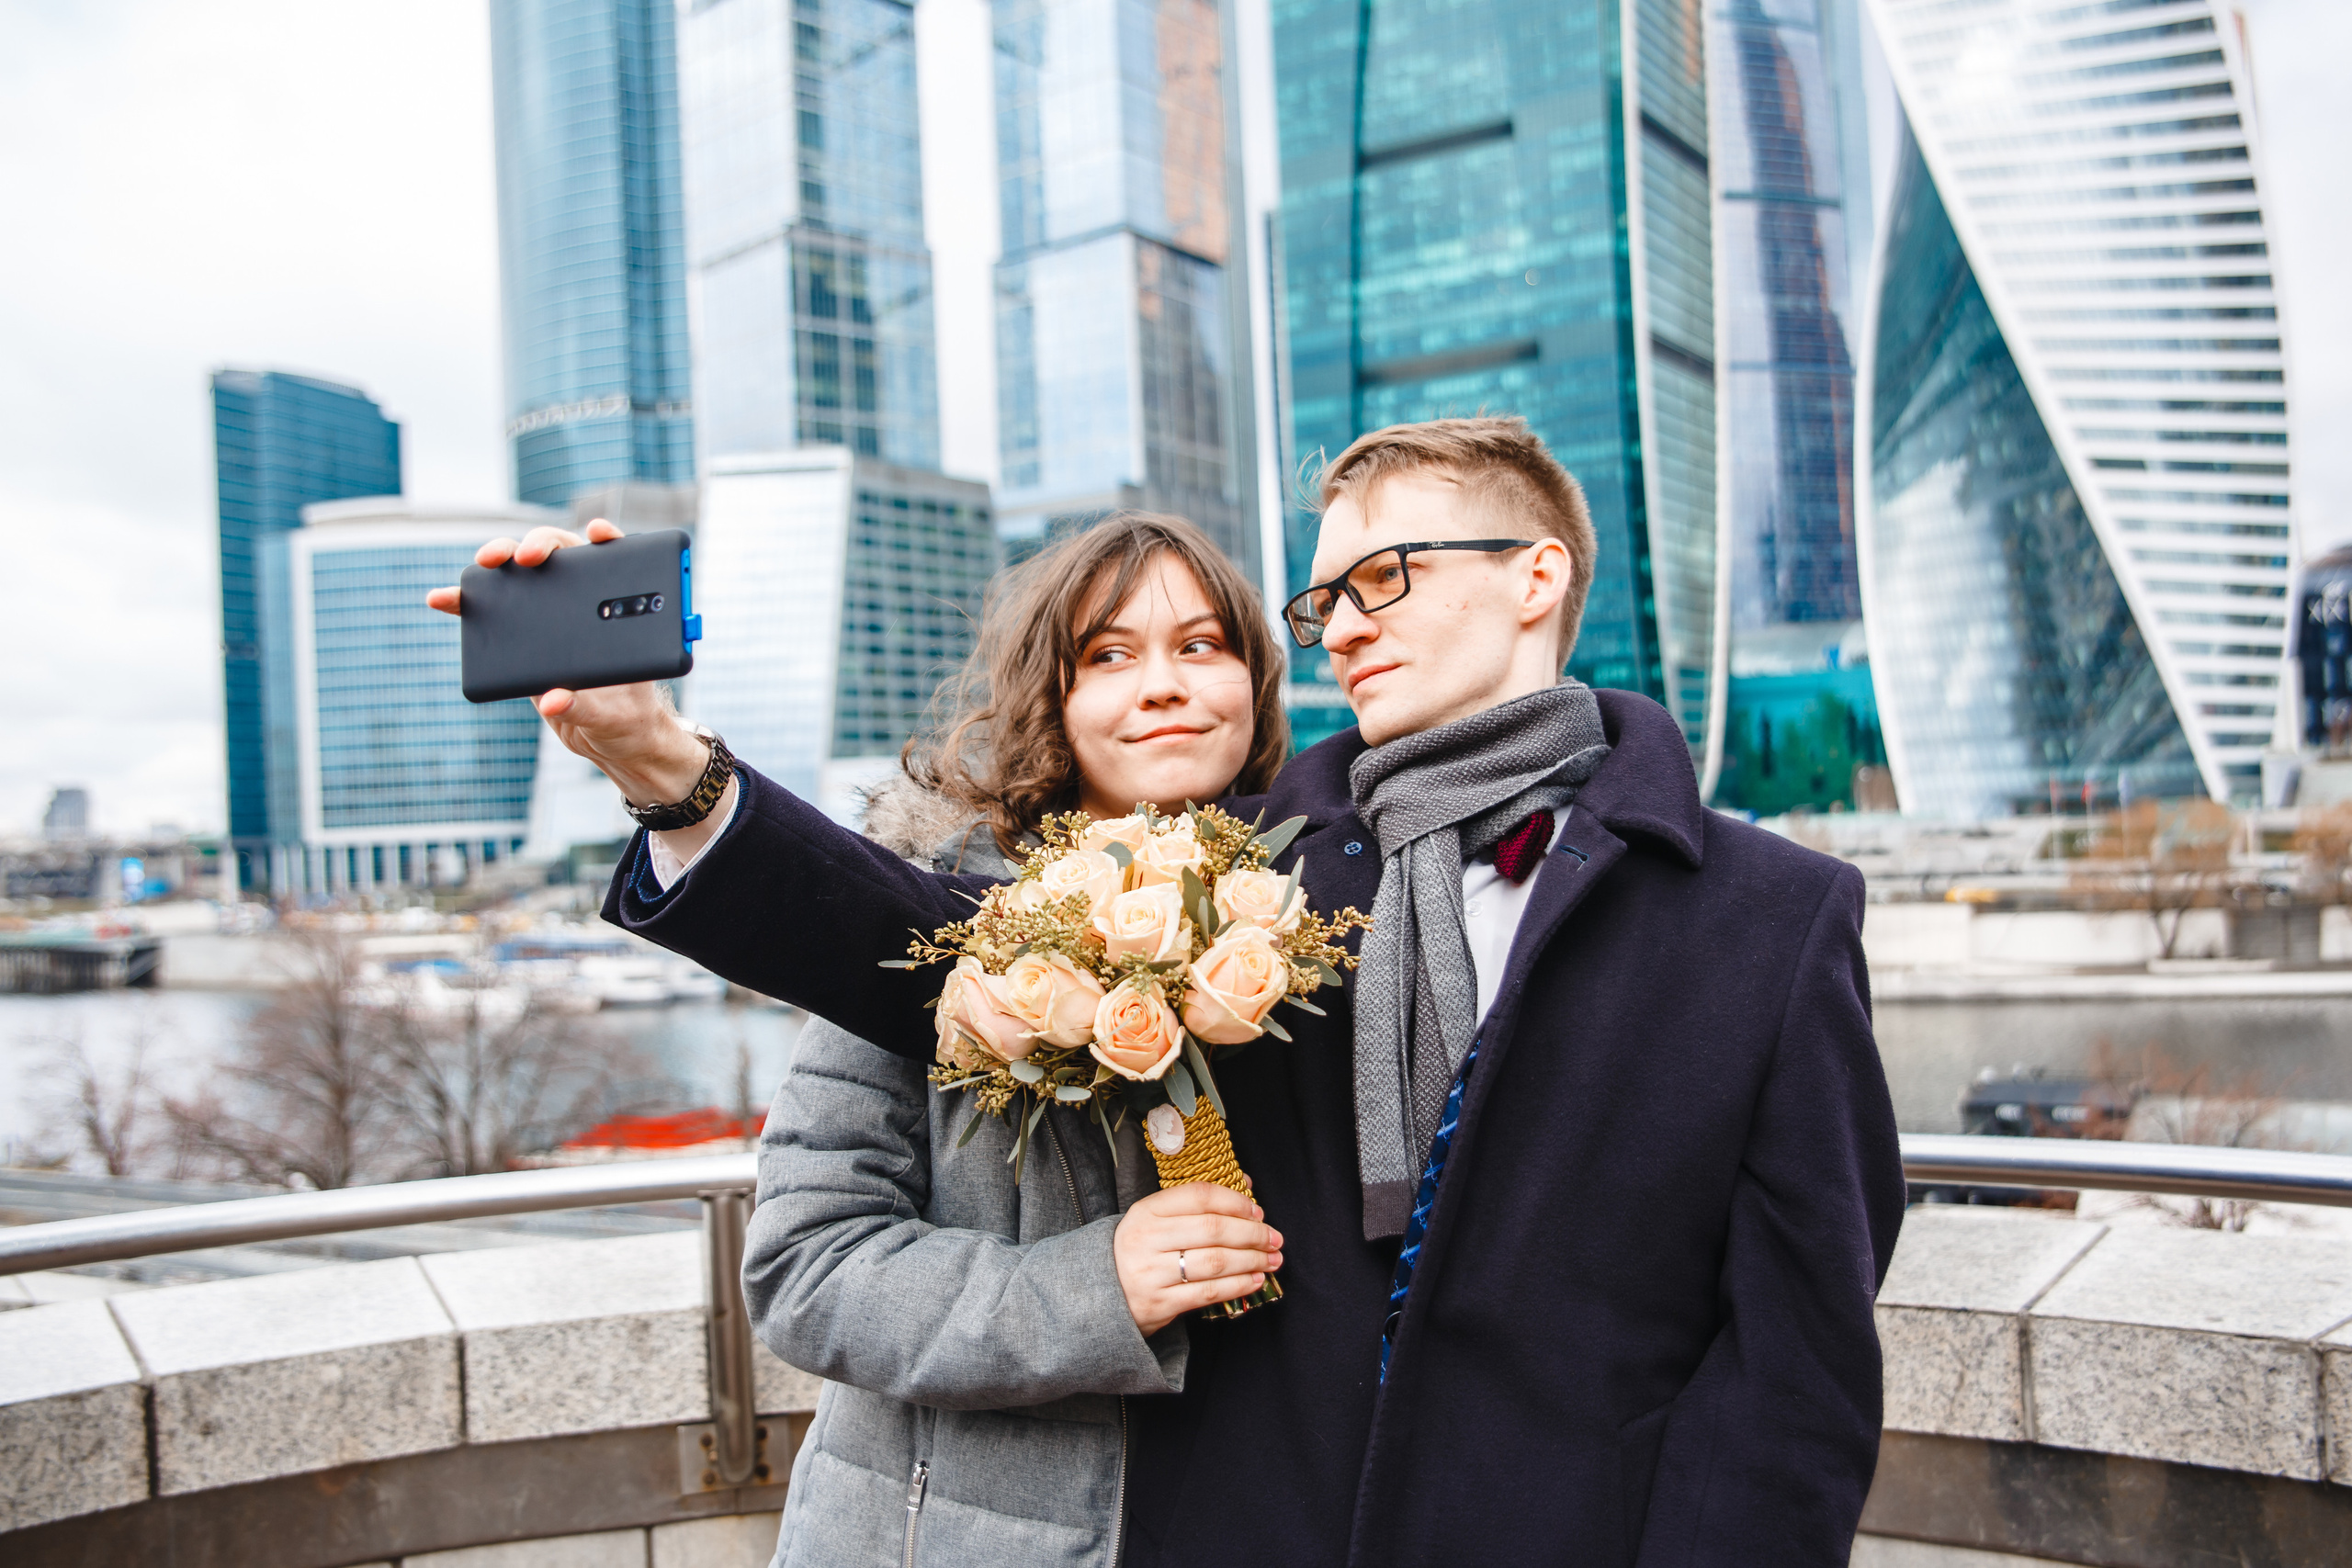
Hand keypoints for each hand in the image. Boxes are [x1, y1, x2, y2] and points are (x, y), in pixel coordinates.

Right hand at [425, 518, 707, 804]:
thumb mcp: (612, 716)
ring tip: (482, 563)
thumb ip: (584, 708)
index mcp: (620, 613)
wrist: (610, 738)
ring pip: (523, 575)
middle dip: (540, 545)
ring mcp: (551, 617)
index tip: (596, 532)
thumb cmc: (627, 718)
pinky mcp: (525, 638)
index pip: (617, 563)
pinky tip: (443, 598)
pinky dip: (466, 602)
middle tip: (526, 558)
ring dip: (499, 560)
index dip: (608, 539)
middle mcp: (585, 605)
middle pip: (561, 556)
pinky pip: (493, 612)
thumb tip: (551, 701)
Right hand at [1112, 1181, 1281, 1336]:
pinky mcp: (1159, 1303)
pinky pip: (1209, 1292)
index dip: (1235, 1202)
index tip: (1257, 1212)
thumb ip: (1197, 1203)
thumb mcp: (1157, 1221)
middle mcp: (1147, 1239)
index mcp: (1146, 1211)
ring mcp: (1152, 1273)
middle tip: (1275, 1239)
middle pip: (1213, 1230)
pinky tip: (1255, 1280)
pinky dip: (1238, 1286)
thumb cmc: (1140, 1252)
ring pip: (1215, 1262)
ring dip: (1252, 1260)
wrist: (1101, 1294)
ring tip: (1272, 1260)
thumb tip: (1247, 1185)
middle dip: (1252, 1234)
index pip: (1199, 1197)